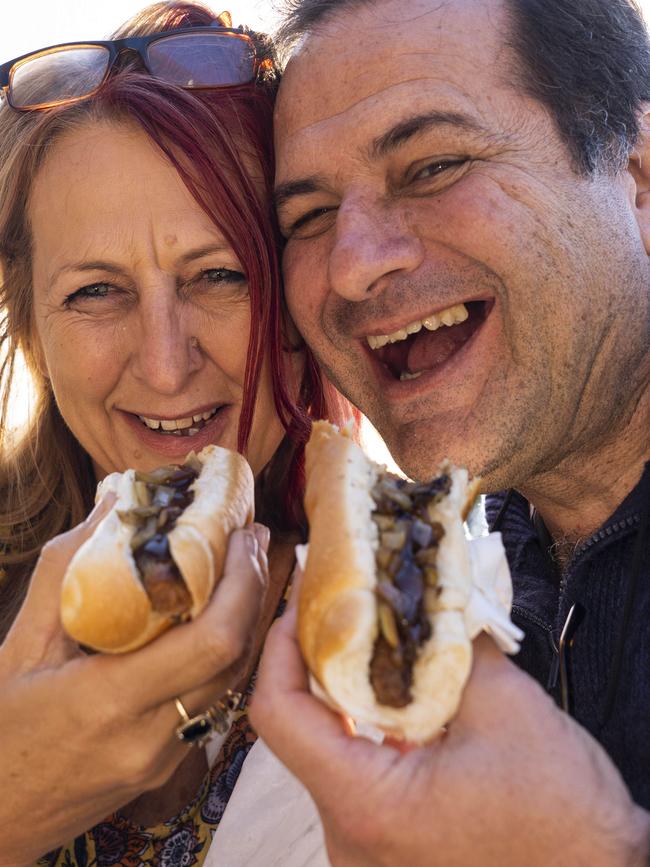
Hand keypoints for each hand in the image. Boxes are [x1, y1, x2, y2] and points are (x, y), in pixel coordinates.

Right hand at [0, 501, 268, 866]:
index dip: (242, 584)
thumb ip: (66, 572)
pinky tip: (221, 618)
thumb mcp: (20, 646)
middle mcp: (150, 734)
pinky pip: (217, 701)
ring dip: (248, 619)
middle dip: (254, 589)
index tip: (241, 536)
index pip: (212, 642)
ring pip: (235, 680)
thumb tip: (112, 503)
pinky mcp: (170, 766)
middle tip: (249, 538)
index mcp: (110, 699)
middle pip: (237, 657)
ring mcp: (166, 758)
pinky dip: (228, 653)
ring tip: (242, 568)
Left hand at [250, 594, 649, 866]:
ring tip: (374, 642)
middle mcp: (349, 837)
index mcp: (366, 803)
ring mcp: (366, 850)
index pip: (280, 714)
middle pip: (301, 731)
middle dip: (319, 662)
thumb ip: (451, 646)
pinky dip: (369, 728)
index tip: (303, 604)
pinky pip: (357, 776)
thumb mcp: (507, 707)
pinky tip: (399, 695)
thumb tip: (422, 596)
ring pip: (329, 752)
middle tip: (343, 609)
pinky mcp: (389, 848)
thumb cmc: (562, 812)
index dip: (282, 648)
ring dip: (347, 694)